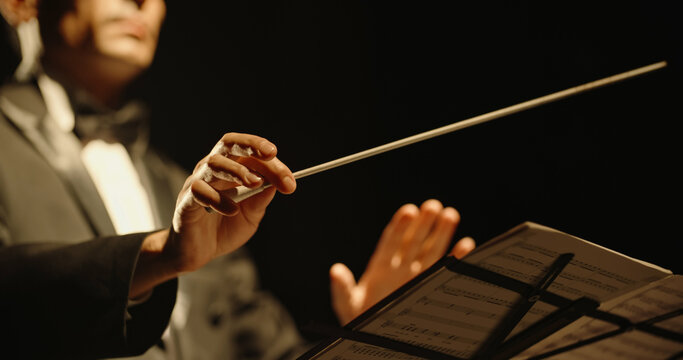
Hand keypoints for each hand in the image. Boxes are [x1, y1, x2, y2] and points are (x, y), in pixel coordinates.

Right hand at [167, 133, 295, 271]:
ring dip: (237, 170)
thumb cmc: (224, 229)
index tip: (289, 179)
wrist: (197, 252)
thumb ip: (260, 199)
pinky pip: (199, 191)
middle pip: (228, 144)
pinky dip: (218, 198)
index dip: (271, 162)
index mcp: (230, 169)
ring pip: (213, 163)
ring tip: (255, 183)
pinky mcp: (186, 201)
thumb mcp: (251, 215)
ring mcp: (197, 183)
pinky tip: (232, 210)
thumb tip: (276, 183)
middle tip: (271, 154)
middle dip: (251, 145)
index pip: (249, 154)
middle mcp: (212, 170)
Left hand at [329, 199, 474, 324]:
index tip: (409, 211)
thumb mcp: (347, 304)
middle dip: (423, 224)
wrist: (374, 337)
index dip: (400, 226)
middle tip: (433, 206)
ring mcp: (415, 276)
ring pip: (430, 250)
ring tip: (450, 214)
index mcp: (380, 267)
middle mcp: (400, 268)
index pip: (391, 241)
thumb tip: (335, 270)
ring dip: (441, 233)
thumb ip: (342, 288)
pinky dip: (455, 258)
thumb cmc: (359, 319)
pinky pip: (443, 269)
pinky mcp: (428, 286)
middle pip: (413, 241)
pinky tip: (465, 244)